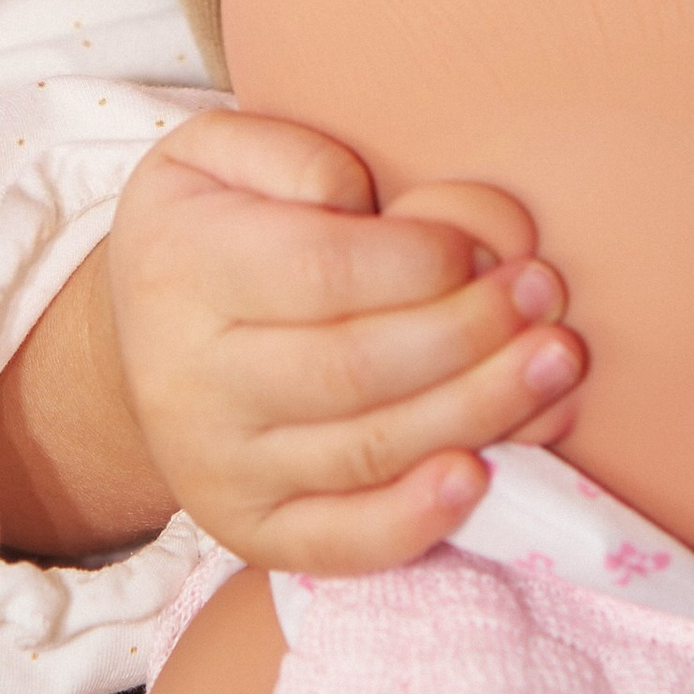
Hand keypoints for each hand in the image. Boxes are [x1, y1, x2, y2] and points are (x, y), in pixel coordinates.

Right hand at [107, 114, 583, 569]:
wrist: (139, 340)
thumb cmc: (211, 226)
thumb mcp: (216, 152)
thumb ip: (292, 153)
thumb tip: (359, 200)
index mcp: (184, 268)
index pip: (319, 273)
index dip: (418, 261)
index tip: (482, 246)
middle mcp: (189, 380)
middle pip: (352, 370)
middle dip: (467, 333)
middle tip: (543, 295)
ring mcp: (218, 466)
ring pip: (363, 452)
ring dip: (475, 411)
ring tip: (554, 365)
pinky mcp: (252, 528)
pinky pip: (335, 541)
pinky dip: (411, 522)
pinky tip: (478, 478)